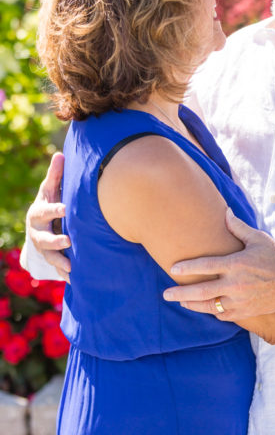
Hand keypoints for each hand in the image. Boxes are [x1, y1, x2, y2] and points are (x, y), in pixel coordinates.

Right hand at [26, 152, 71, 281]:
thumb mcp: (50, 188)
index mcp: (39, 212)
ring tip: (71, 267)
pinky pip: (56, 268)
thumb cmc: (50, 201)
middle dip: (54, 241)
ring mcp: (43, 247)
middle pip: (43, 238)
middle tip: (68, 241)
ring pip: (49, 257)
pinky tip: (75, 280)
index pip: (45, 210)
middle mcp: (38, 231)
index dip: (54, 209)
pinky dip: (64, 274)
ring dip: (59, 262)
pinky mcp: (50, 258)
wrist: (39, 224)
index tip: (65, 208)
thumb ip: (55, 175)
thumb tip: (60, 154)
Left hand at [163, 209, 274, 319]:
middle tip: (166, 294)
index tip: (173, 268)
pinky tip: (206, 308)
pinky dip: (213, 312)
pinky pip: (224, 314)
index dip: (187, 267)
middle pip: (201, 292)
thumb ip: (238, 227)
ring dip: (193, 305)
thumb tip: (224, 212)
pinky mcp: (246, 311)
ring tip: (181, 302)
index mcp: (236, 264)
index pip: (205, 266)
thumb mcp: (258, 238)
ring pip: (210, 306)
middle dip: (181, 294)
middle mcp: (236, 284)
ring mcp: (240, 300)